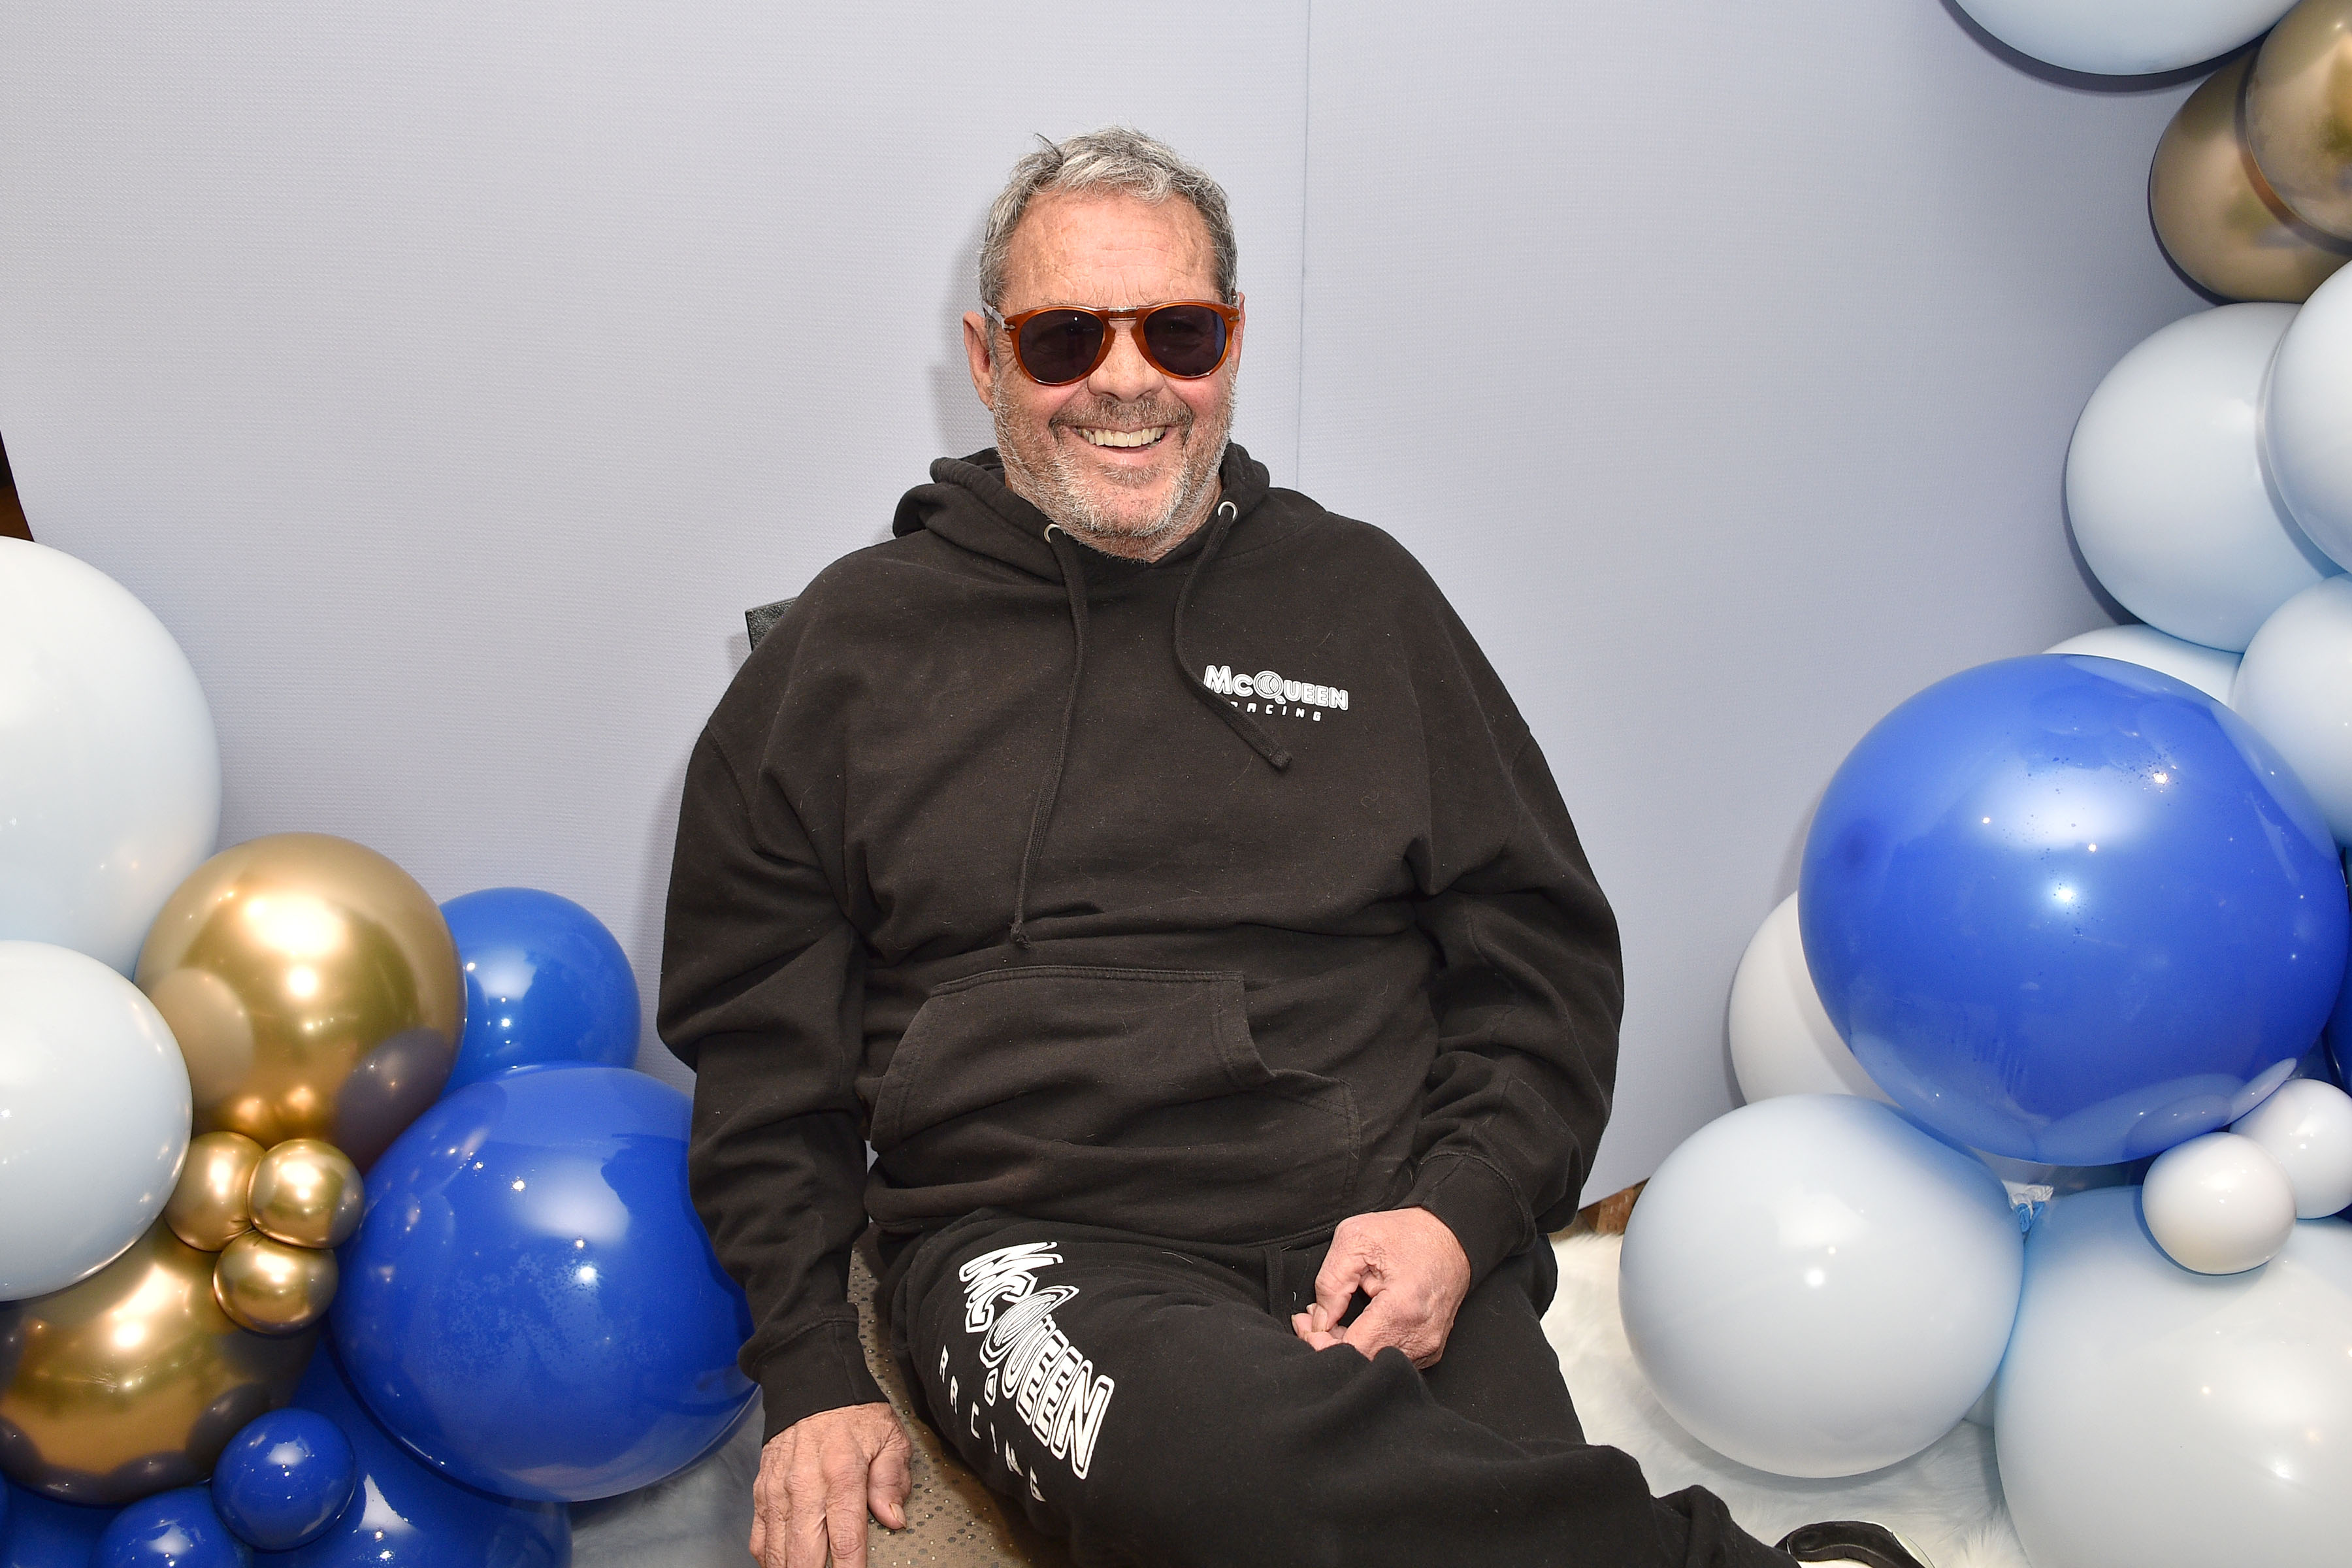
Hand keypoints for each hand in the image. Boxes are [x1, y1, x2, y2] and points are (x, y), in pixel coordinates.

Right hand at [748, 1402, 911, 1567]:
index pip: (845, 1536)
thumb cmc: (853, 1413)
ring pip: (777, 1551)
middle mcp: (805, 1486)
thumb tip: (893, 1518)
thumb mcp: (889, 1437)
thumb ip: (892, 1479)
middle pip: (804, 1553)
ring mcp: (778, 1491)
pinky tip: (783, 1566)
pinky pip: (759, 1538)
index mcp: (842, 1473)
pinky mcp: (761, 1492)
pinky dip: (769, 1559)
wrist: (809, 1383)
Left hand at [1289, 1207, 1471, 1368]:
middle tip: (1310, 1320)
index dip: (1320, 1344)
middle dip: (1328, 1344)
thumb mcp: (1356, 1239)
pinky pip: (1389, 1358)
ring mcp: (1429, 1347)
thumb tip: (1318, 1320)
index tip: (1304, 1323)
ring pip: (1374, 1363)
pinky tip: (1356, 1325)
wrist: (1452, 1237)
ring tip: (1332, 1319)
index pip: (1352, 1351)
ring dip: (1348, 1346)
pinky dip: (1367, 1346)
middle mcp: (1421, 1337)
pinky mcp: (1430, 1350)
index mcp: (1403, 1310)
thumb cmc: (1408, 1234)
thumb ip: (1331, 1282)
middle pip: (1362, 1362)